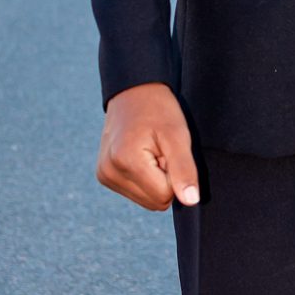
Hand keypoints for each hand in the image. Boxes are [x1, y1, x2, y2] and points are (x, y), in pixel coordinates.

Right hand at [96, 82, 199, 212]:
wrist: (133, 92)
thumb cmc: (158, 110)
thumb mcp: (177, 136)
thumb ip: (184, 170)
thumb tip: (190, 201)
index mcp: (125, 161)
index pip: (165, 195)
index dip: (174, 174)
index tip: (167, 151)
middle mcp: (109, 172)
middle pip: (155, 202)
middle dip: (164, 180)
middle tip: (160, 151)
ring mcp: (104, 176)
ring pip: (146, 200)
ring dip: (155, 180)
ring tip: (150, 152)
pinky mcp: (104, 176)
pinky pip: (135, 193)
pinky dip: (144, 179)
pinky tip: (140, 156)